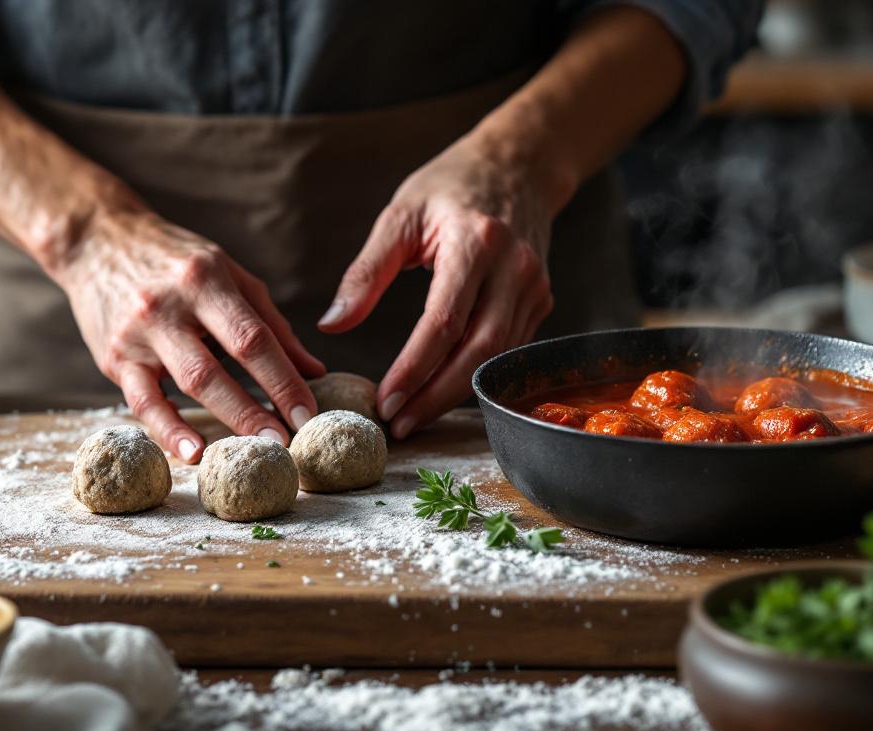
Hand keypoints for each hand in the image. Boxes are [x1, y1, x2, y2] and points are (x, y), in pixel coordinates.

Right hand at [56, 206, 325, 462]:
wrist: (97, 242)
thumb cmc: (175, 261)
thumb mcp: (227, 274)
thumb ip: (269, 322)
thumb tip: (314, 370)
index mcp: (206, 279)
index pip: (252, 337)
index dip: (283, 379)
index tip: (307, 414)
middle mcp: (170, 304)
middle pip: (218, 366)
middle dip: (255, 409)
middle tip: (285, 444)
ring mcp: (138, 333)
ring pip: (185, 383)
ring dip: (222, 420)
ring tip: (250, 452)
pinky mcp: (115, 357)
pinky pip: (142, 401)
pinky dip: (168, 429)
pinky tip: (192, 452)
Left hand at [318, 134, 556, 438]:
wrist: (520, 164)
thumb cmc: (450, 186)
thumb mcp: (400, 215)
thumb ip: (365, 273)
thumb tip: (331, 324)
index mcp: (476, 243)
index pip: (443, 323)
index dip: (413, 370)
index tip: (384, 401)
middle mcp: (514, 268)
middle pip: (477, 351)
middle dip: (435, 396)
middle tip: (399, 424)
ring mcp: (535, 286)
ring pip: (496, 357)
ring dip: (454, 393)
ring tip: (413, 416)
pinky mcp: (542, 300)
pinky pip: (508, 348)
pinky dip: (474, 374)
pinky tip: (442, 392)